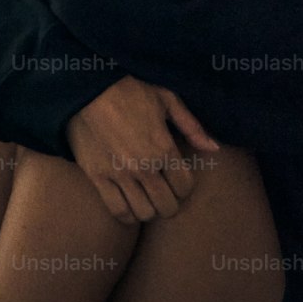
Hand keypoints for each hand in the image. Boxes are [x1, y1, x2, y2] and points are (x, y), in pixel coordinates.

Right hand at [66, 76, 220, 223]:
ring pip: (143, 213)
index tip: (179, 180)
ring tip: (147, 199)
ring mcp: (119, 174)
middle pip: (167, 206)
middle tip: (165, 193)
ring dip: (149, 209)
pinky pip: (117, 210)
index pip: (185, 187)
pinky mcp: (97, 177)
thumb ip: (191, 126)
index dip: (186, 187)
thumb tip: (213, 148)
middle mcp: (143, 166)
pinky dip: (127, 214)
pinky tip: (129, 204)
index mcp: (163, 147)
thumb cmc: (131, 88)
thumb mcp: (167, 99)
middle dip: (170, 203)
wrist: (89, 87)